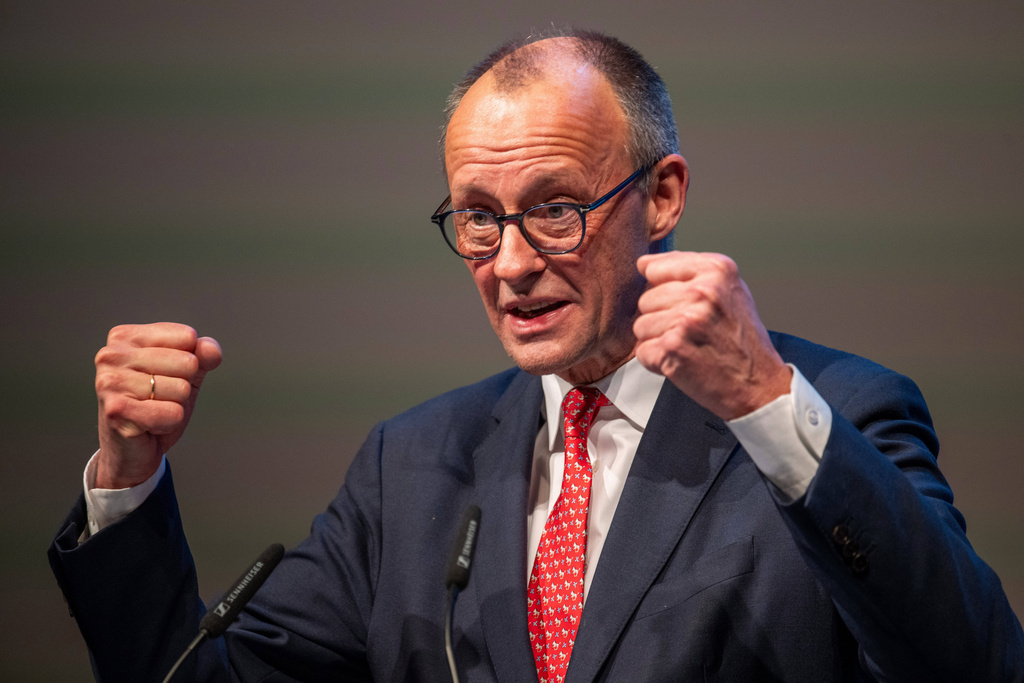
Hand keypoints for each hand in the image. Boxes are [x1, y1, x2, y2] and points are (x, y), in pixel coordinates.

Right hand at [93, 323, 221, 488]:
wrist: (133, 450)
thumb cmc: (157, 405)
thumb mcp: (186, 375)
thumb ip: (203, 356)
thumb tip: (211, 350)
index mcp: (126, 337)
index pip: (187, 337)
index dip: (190, 362)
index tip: (166, 376)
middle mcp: (111, 354)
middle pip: (188, 363)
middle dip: (183, 387)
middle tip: (159, 398)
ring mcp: (110, 382)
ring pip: (181, 389)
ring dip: (175, 406)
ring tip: (152, 410)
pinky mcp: (116, 410)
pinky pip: (172, 413)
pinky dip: (169, 423)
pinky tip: (149, 425)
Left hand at [634, 252, 790, 419]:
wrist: (758, 384)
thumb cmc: (743, 341)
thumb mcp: (730, 291)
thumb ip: (691, 272)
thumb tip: (646, 263)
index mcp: (716, 270)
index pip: (654, 266)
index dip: (662, 289)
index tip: (681, 303)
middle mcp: (702, 291)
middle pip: (646, 298)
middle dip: (661, 318)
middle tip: (691, 332)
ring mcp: (686, 319)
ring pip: (641, 325)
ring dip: (658, 340)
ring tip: (687, 346)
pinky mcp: (672, 348)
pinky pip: (642, 351)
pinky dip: (656, 361)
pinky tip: (681, 361)